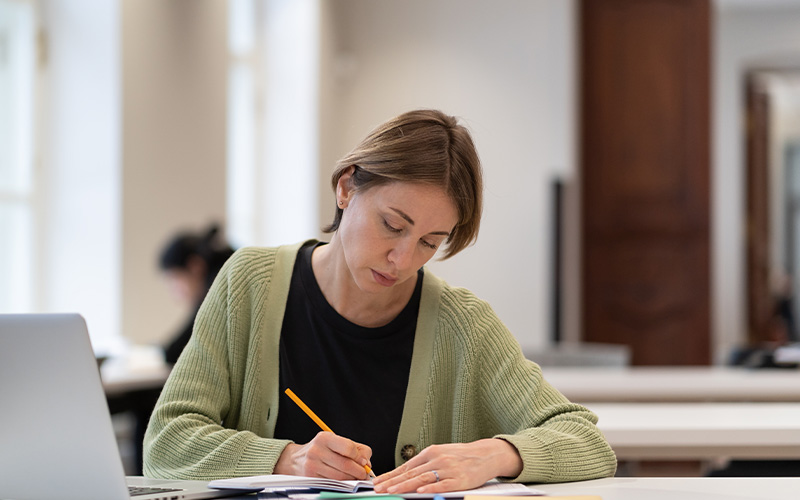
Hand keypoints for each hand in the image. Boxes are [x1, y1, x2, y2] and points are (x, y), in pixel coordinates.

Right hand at [274, 431, 372, 479]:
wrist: (297, 460)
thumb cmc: (322, 450)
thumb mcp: (336, 442)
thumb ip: (356, 449)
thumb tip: (367, 463)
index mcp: (325, 438)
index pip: (348, 448)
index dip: (360, 457)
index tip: (364, 463)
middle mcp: (317, 450)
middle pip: (346, 465)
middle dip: (359, 471)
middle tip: (364, 474)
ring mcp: (312, 465)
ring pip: (340, 477)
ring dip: (352, 479)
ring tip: (356, 477)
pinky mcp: (311, 478)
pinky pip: (332, 484)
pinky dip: (342, 484)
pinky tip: (345, 481)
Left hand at [373, 439, 522, 493]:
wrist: (486, 455)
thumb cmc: (462, 456)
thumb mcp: (441, 454)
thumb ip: (424, 464)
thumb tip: (405, 474)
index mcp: (431, 452)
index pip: (406, 466)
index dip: (391, 475)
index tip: (378, 482)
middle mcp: (437, 459)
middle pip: (411, 472)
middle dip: (392, 482)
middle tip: (379, 489)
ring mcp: (448, 469)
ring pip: (422, 478)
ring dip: (405, 485)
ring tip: (392, 491)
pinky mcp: (459, 479)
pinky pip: (442, 484)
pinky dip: (430, 488)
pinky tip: (420, 491)